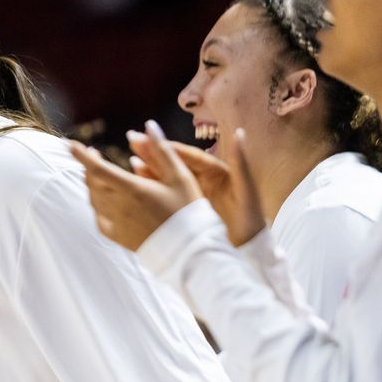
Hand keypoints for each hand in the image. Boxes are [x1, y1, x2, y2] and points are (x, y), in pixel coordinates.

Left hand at [69, 120, 203, 250]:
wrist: (192, 251)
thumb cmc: (189, 210)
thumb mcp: (181, 176)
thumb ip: (161, 150)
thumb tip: (148, 125)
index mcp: (133, 190)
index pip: (98, 169)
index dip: (82, 156)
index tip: (70, 144)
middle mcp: (120, 207)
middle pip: (93, 183)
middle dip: (88, 166)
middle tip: (92, 155)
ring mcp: (117, 224)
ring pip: (94, 200)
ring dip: (92, 184)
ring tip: (96, 173)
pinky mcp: (119, 238)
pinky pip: (99, 219)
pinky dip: (96, 205)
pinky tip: (102, 200)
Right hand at [128, 126, 264, 245]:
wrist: (248, 248)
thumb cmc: (250, 218)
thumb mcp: (246, 190)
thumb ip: (241, 162)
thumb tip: (240, 132)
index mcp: (217, 171)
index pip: (190, 155)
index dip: (170, 147)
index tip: (152, 139)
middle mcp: (203, 178)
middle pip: (175, 163)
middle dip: (154, 153)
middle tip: (133, 140)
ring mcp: (194, 193)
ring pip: (168, 178)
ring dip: (150, 169)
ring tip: (131, 162)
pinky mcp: (187, 208)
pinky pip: (167, 195)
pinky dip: (153, 187)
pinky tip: (137, 182)